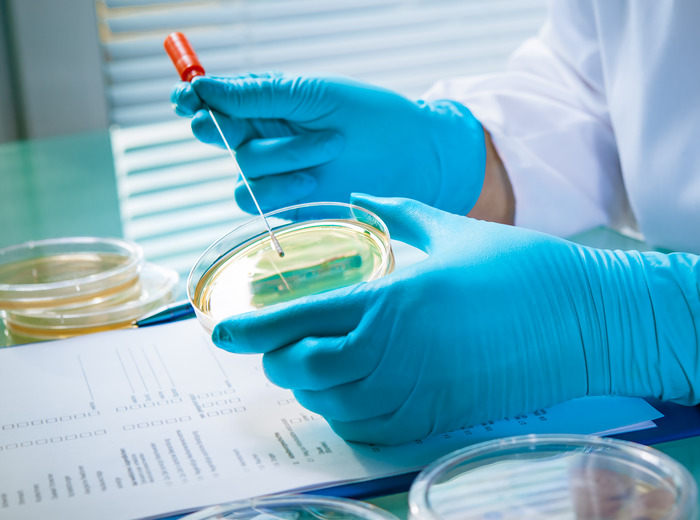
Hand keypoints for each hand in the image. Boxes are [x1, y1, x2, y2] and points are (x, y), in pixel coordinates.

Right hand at [171, 74, 485, 214]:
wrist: (417, 158)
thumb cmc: (371, 116)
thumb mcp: (313, 95)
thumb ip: (257, 95)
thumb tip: (201, 86)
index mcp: (270, 103)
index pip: (216, 103)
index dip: (195, 101)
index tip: (185, 100)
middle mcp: (268, 138)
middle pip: (220, 137)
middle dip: (228, 131)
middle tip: (237, 125)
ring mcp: (278, 175)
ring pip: (243, 173)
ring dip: (281, 158)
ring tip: (329, 147)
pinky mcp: (290, 207)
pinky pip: (259, 204)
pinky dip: (284, 190)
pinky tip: (316, 181)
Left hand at [211, 195, 699, 444]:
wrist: (585, 320)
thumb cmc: (521, 268)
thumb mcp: (453, 228)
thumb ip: (397, 213)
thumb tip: (359, 201)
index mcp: (394, 299)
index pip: (299, 319)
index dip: (251, 328)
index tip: (222, 330)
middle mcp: (397, 352)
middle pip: (305, 370)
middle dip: (281, 359)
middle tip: (281, 343)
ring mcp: (418, 392)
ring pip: (332, 405)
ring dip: (313, 388)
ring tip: (316, 365)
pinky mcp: (440, 418)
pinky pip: (371, 429)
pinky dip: (348, 413)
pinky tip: (354, 392)